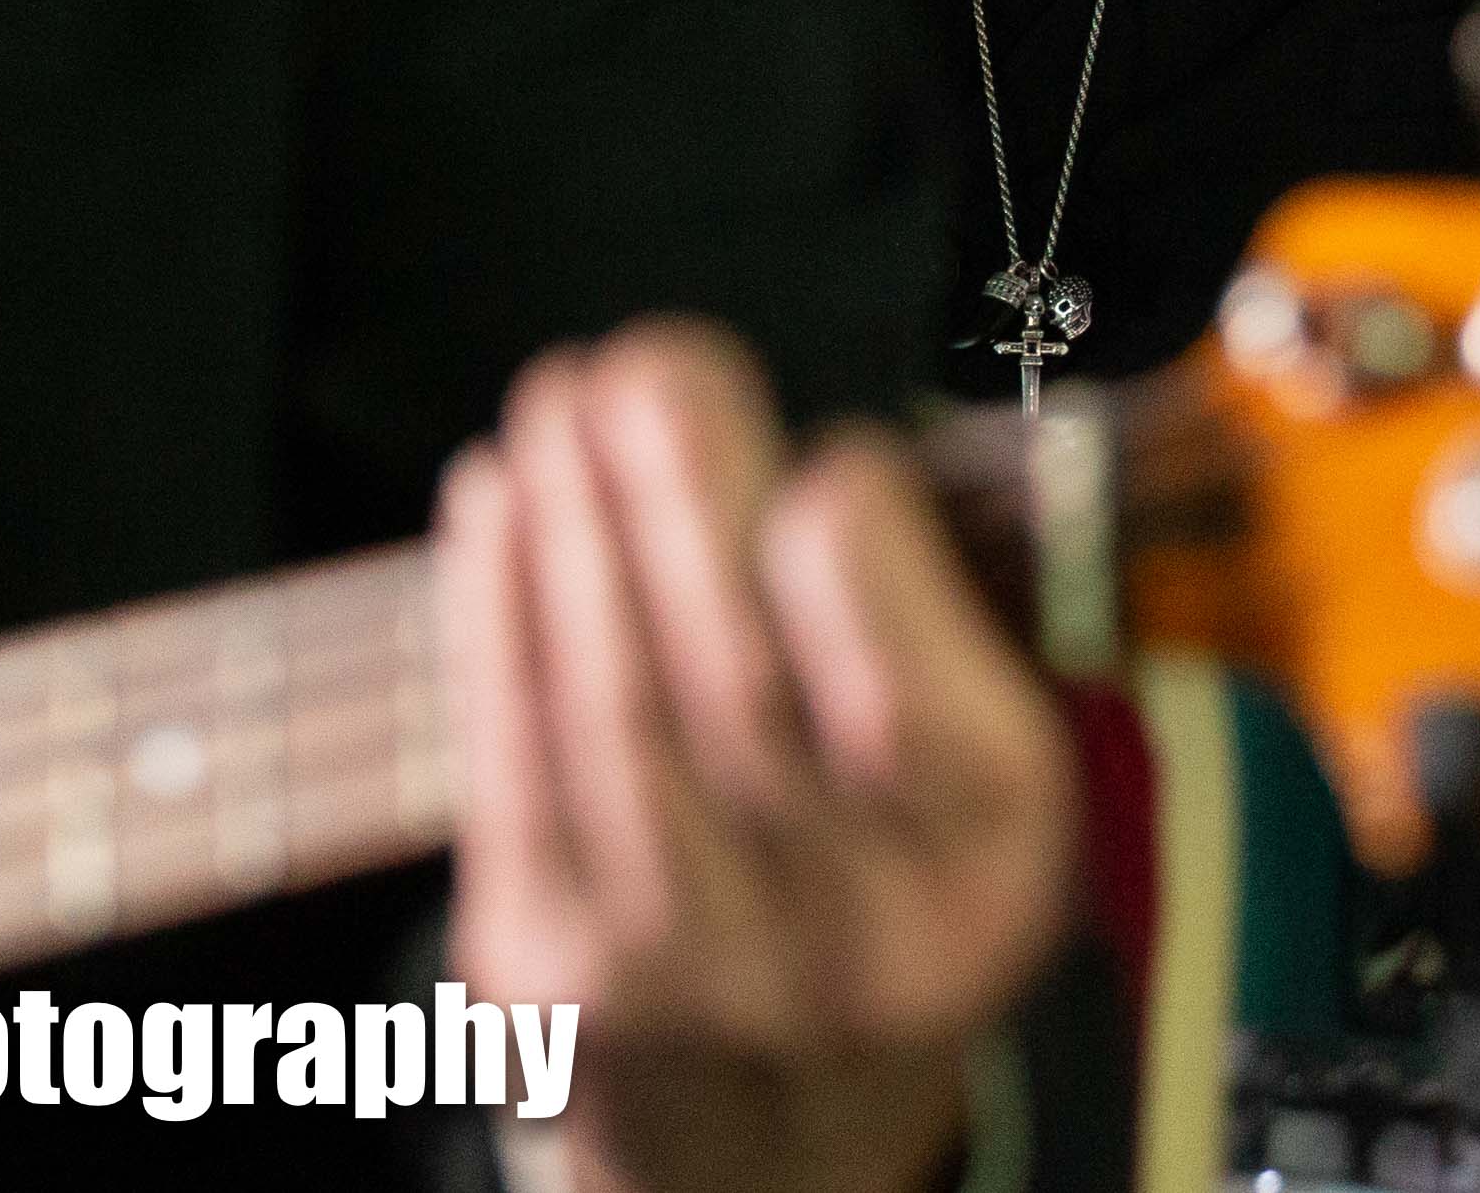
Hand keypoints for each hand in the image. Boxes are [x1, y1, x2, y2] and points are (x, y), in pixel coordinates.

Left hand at [440, 323, 1074, 1192]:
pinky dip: (494, 613)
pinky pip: (510, 764)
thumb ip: (922, 614)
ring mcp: (684, 974)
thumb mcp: (964, 773)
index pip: (911, 716)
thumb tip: (814, 448)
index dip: (862, 572)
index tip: (831, 458)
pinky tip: (499, 500)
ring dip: (575, 530)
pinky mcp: (550, 977)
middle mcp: (846, 946)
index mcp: (986, 876)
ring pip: (613, 718)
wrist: (770, 1135)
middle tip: (650, 365)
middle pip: (742, 698)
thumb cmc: (869, 876)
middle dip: (682, 504)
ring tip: (563, 396)